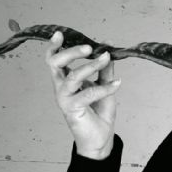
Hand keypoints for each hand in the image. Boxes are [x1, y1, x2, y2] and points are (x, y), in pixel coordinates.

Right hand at [45, 31, 120, 159]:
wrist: (100, 138)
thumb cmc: (98, 112)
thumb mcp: (104, 85)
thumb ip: (104, 68)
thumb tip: (108, 47)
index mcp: (65, 80)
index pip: (53, 60)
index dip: (54, 46)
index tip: (61, 34)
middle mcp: (61, 88)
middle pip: (55, 63)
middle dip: (71, 52)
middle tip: (89, 48)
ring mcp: (65, 99)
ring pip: (72, 77)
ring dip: (90, 66)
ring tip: (106, 59)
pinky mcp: (72, 110)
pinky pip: (87, 94)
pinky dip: (104, 87)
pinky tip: (117, 84)